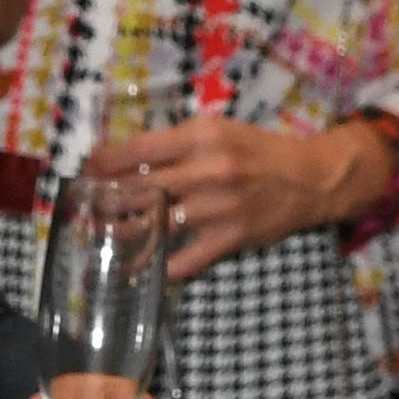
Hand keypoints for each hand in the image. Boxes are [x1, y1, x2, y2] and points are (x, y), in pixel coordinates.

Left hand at [100, 113, 392, 284]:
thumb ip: (177, 142)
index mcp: (202, 137)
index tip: (88, 168)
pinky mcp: (229, 238)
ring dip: (126, 232)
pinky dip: (160, 267)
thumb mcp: (218, 131)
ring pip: (156, 225)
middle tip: (90, 203)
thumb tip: (128, 158)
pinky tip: (140, 268)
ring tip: (105, 232)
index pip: (140, 149)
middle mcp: (208, 171)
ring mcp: (218, 208)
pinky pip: (184, 259)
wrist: (310, 179)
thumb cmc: (259, 151)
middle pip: (141, 188)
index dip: (106, 161)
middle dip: (108, 198)